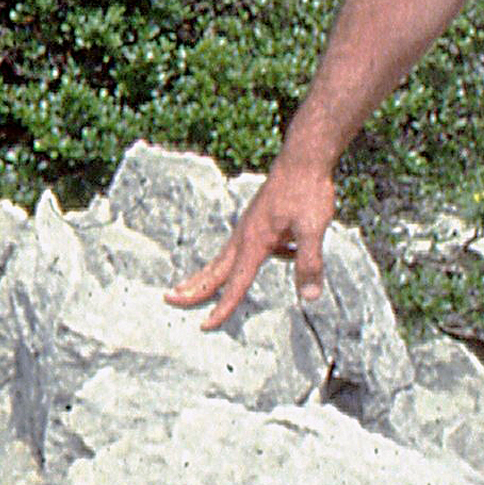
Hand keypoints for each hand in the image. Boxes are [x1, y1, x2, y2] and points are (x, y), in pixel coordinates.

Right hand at [167, 156, 332, 331]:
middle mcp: (245, 236)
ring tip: (188, 286)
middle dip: (193, 288)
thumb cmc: (306, 191)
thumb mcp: (313, 229)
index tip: (206, 325)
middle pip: (215, 270)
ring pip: (223, 258)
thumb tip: (309, 297)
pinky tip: (285, 252)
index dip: (222, 307)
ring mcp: (248, 227)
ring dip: (206, 275)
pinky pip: (244, 247)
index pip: (236, 283)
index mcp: (255, 242)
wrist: (302, 159)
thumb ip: (309, 263)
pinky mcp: (256, 221)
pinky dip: (243, 259)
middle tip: (170, 299)